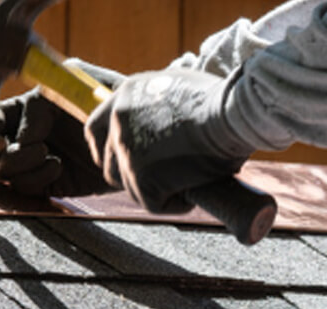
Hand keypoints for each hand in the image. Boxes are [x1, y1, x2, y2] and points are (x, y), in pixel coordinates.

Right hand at [0, 60, 125, 197]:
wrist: (139, 139)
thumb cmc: (112, 103)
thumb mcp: (84, 83)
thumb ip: (51, 92)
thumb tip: (25, 127)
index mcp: (25, 109)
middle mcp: (24, 136)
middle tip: (6, 146)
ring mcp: (35, 164)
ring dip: (16, 165)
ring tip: (48, 155)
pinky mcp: (50, 185)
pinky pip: (24, 190)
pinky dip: (33, 181)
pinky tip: (56, 168)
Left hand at [85, 68, 253, 213]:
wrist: (230, 115)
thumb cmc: (219, 101)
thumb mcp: (178, 86)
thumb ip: (160, 103)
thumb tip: (169, 122)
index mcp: (124, 97)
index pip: (96, 130)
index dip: (108, 149)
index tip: (124, 159)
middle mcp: (119, 124)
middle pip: (110, 164)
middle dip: (132, 176)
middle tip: (163, 179)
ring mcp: (128, 153)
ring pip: (133, 188)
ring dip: (159, 190)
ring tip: (189, 182)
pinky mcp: (143, 179)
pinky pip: (154, 204)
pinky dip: (175, 204)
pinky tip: (195, 191)